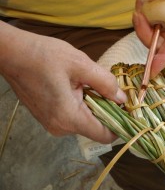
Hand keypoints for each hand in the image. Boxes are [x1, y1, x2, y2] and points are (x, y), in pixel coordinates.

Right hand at [0, 22, 126, 142]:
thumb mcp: (81, 64)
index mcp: (69, 117)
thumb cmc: (44, 56)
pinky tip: (75, 86)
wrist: (12, 53)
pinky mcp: (48, 118)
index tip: (128, 109)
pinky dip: (81, 104)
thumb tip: (122, 99)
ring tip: (85, 83)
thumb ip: (106, 83)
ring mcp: (52, 124)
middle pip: (97, 127)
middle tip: (104, 86)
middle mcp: (60, 127)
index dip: (120, 124)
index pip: (105, 135)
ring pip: (86, 121)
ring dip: (93, 104)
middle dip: (106, 109)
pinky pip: (74, 116)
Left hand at [133, 0, 164, 77]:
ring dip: (142, 21)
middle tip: (138, 14)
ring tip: (143, 1)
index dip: (164, 57)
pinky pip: (148, 19)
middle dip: (145, 33)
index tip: (153, 70)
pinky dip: (143, 11)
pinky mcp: (163, 12)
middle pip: (160, 41)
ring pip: (151, 31)